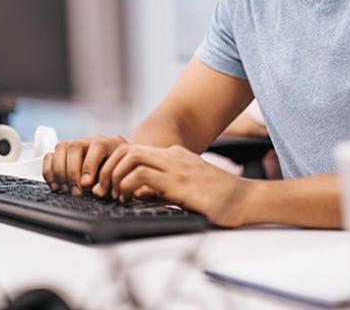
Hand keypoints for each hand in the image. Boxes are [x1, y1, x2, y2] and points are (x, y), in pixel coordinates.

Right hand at [42, 135, 126, 195]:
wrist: (118, 168)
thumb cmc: (119, 175)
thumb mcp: (119, 178)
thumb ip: (110, 183)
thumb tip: (96, 191)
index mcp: (110, 144)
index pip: (97, 146)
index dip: (90, 165)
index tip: (86, 184)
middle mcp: (91, 141)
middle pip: (75, 146)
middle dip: (72, 171)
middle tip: (75, 191)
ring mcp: (76, 145)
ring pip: (61, 148)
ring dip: (60, 171)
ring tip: (65, 189)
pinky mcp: (63, 154)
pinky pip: (50, 156)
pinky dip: (49, 171)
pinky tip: (56, 185)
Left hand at [105, 143, 251, 226]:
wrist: (246, 200)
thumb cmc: (220, 199)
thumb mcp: (185, 190)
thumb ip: (162, 188)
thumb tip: (137, 193)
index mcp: (175, 155)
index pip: (136, 151)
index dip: (117, 166)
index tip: (110, 185)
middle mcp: (173, 156)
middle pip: (129, 149)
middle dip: (109, 167)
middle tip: (104, 189)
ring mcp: (176, 166)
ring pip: (131, 157)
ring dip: (115, 175)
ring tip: (113, 195)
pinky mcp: (179, 182)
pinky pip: (142, 175)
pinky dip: (127, 185)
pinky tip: (127, 198)